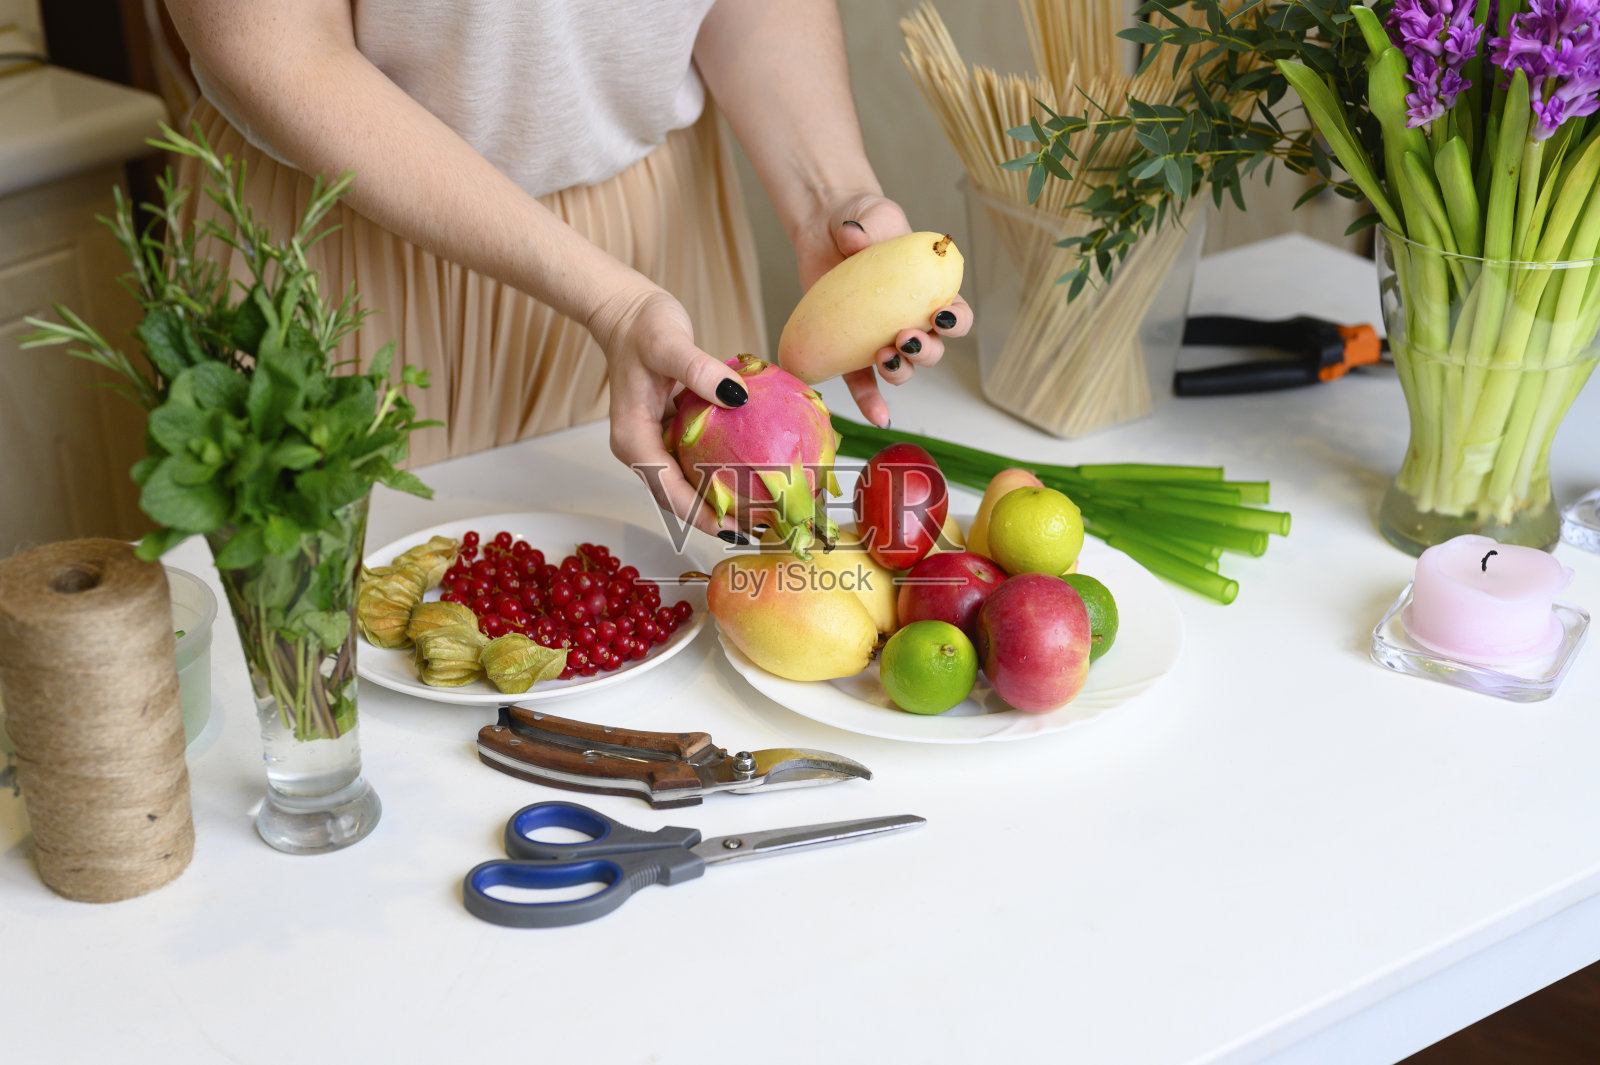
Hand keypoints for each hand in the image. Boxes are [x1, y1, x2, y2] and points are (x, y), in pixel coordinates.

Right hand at [587, 284, 750, 540]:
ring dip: (717, 500)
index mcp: (632, 438)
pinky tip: (750, 475)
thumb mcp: (669, 344)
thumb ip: (699, 371)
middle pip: (676, 497)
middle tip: (756, 529)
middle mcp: (640, 448)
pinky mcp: (667, 433)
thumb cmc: (642, 326)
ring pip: (685, 484)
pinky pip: (694, 461)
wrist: (626, 312)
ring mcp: (653, 442)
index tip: (731, 528)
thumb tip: (736, 396)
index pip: (666, 490)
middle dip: (712, 517)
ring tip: (758, 514)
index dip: (698, 513)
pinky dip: (718, 473)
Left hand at [791, 192, 971, 427]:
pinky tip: (879, 419)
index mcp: (930, 292)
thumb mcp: (869, 215)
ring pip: (904, 369)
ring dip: (900, 372)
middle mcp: (911, 320)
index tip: (942, 316)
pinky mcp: (850, 349)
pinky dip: (872, 403)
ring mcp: (881, 338)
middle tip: (905, 337)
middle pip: (933, 350)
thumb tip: (854, 236)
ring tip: (883, 358)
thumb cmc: (861, 219)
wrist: (825, 227)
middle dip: (926, 351)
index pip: (957, 315)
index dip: (957, 322)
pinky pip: (863, 383)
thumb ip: (869, 224)